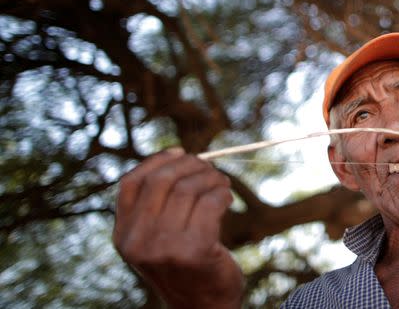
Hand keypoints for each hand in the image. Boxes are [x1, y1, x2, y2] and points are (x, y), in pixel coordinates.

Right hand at [113, 148, 242, 308]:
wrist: (203, 306)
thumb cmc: (184, 264)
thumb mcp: (156, 237)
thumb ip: (155, 205)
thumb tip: (177, 155)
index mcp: (123, 236)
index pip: (131, 183)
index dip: (157, 161)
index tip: (181, 152)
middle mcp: (138, 242)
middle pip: (162, 180)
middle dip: (191, 166)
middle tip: (210, 168)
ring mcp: (164, 248)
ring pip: (190, 189)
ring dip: (212, 179)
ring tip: (222, 184)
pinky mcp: (194, 250)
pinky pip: (210, 203)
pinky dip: (222, 194)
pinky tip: (227, 199)